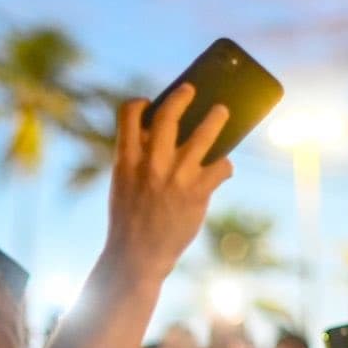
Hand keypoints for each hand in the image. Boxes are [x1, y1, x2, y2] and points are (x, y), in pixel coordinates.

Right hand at [103, 87, 233, 283]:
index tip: (148, 103)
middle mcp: (151, 163)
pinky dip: (225, 165)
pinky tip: (224, 168)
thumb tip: (162, 138)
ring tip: (222, 112)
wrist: (136, 257)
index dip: (140, 103)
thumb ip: (137, 161)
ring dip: (217, 118)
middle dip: (183, 96)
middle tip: (191, 90)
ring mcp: (176, 176)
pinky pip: (221, 166)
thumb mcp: (123, 186)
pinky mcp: (197, 192)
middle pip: (170, 114)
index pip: (130, 114)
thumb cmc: (129, 221)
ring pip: (205, 133)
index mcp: (126, 159)